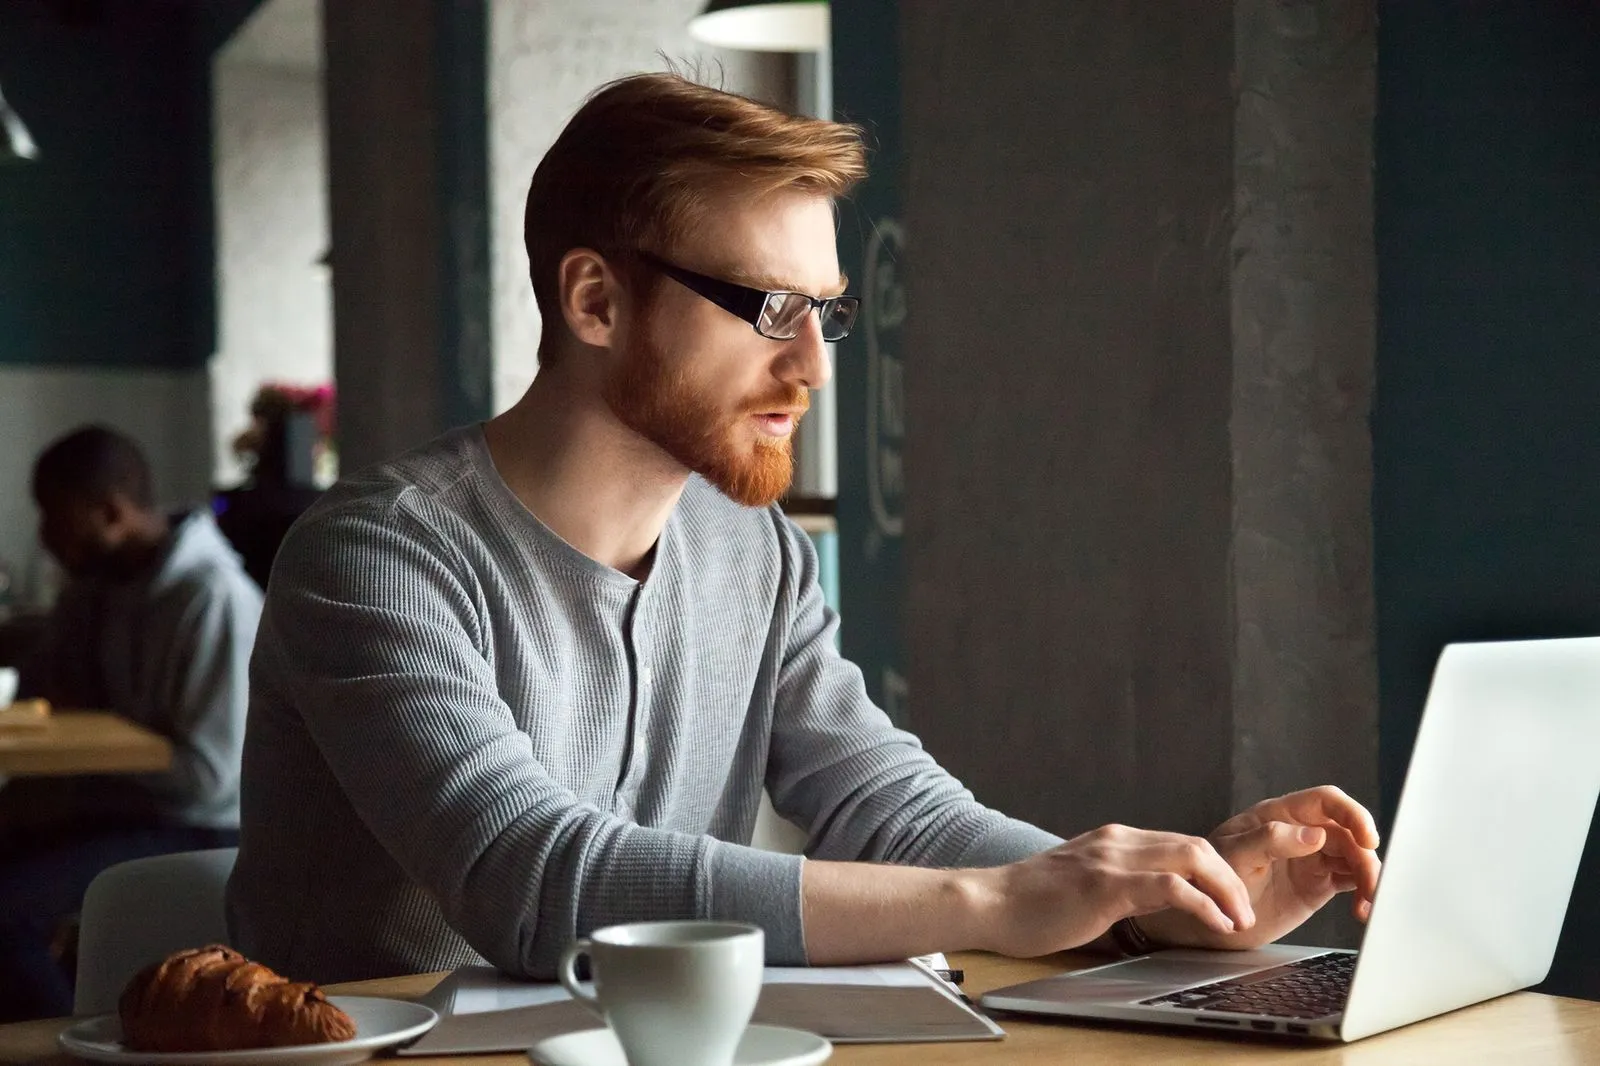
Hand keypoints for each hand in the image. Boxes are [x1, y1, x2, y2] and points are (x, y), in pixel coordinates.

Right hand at [968, 824, 1257, 957]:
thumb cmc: (1030, 903)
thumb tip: (1153, 905)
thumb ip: (1118, 885)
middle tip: (1248, 909)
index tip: (1234, 898)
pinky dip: (1202, 903)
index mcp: (1114, 840)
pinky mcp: (1105, 884)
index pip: (1181, 844)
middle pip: (1196, 845)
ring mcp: (1111, 858)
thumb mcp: (1084, 885)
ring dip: (1226, 889)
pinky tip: (1215, 922)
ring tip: (1240, 919)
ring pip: (1190, 857)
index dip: (1216, 870)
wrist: (988, 902)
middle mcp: (1117, 841)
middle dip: (1233, 877)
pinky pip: (1169, 887)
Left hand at [1141, 786, 1382, 950]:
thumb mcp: (1233, 855)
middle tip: (1372, 886)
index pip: (1326, 801)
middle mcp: (1300, 832)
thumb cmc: (1210, 877)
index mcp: (1279, 815)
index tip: (1367, 838)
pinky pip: (1351, 882)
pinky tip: (1362, 911)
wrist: (1203, 915)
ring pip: (1355, 857)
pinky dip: (1364, 894)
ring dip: (1370, 877)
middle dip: (1366, 856)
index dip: (1352, 814)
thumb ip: (1270, 841)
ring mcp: (1311, 858)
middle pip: (1349, 833)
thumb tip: (1315, 835)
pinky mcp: (1318, 884)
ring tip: (1368, 904)